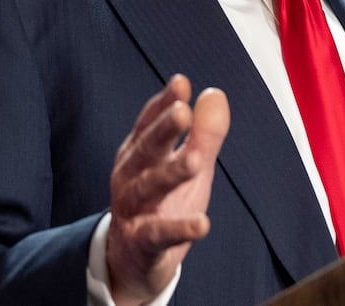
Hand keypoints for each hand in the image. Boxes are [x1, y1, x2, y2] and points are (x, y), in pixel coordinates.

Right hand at [106, 75, 229, 305]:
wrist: (133, 261)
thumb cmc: (163, 203)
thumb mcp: (188, 165)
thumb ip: (203, 133)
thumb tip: (214, 94)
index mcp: (140, 154)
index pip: (149, 123)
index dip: (164, 103)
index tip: (180, 82)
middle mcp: (130, 177)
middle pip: (146, 150)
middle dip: (163, 130)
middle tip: (182, 112)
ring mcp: (132, 210)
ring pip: (148, 188)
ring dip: (170, 173)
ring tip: (196, 161)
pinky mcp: (141, 243)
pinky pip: (159, 234)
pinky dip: (180, 229)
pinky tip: (203, 224)